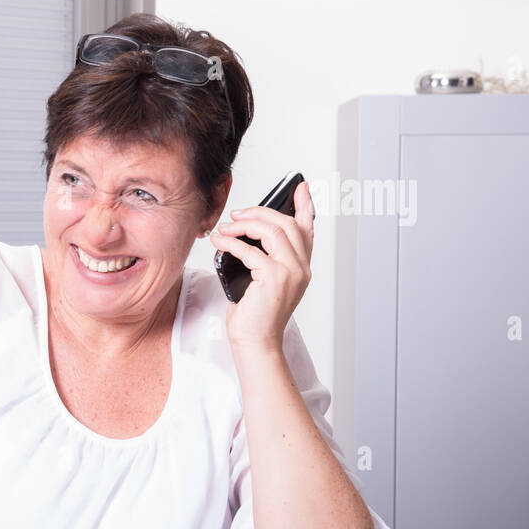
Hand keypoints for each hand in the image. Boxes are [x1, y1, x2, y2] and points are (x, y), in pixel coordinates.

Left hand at [210, 180, 314, 352]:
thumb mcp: (263, 281)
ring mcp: (291, 272)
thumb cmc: (256, 314)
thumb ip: (264, 258)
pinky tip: (220, 242)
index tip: (300, 187)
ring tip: (226, 227)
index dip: (304, 205)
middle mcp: (302, 267)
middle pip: (286, 223)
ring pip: (272, 231)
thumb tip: (244, 232)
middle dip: (259, 213)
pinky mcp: (274, 278)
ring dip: (245, 224)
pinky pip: (251, 250)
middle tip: (237, 214)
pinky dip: (232, 242)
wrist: (256, 341)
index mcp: (302, 266)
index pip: (308, 229)